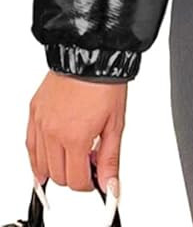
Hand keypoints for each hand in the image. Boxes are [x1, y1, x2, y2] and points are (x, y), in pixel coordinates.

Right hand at [27, 71, 125, 205]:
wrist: (91, 55)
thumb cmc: (105, 84)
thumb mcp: (115, 124)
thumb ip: (110, 159)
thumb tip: (109, 185)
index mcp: (75, 137)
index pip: (75, 181)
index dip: (88, 184)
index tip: (94, 178)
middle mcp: (53, 133)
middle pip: (58, 176)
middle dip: (74, 176)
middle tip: (87, 162)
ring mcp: (40, 123)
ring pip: (40, 164)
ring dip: (56, 167)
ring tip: (72, 156)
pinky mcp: (34, 112)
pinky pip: (29, 145)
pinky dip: (37, 156)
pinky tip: (45, 159)